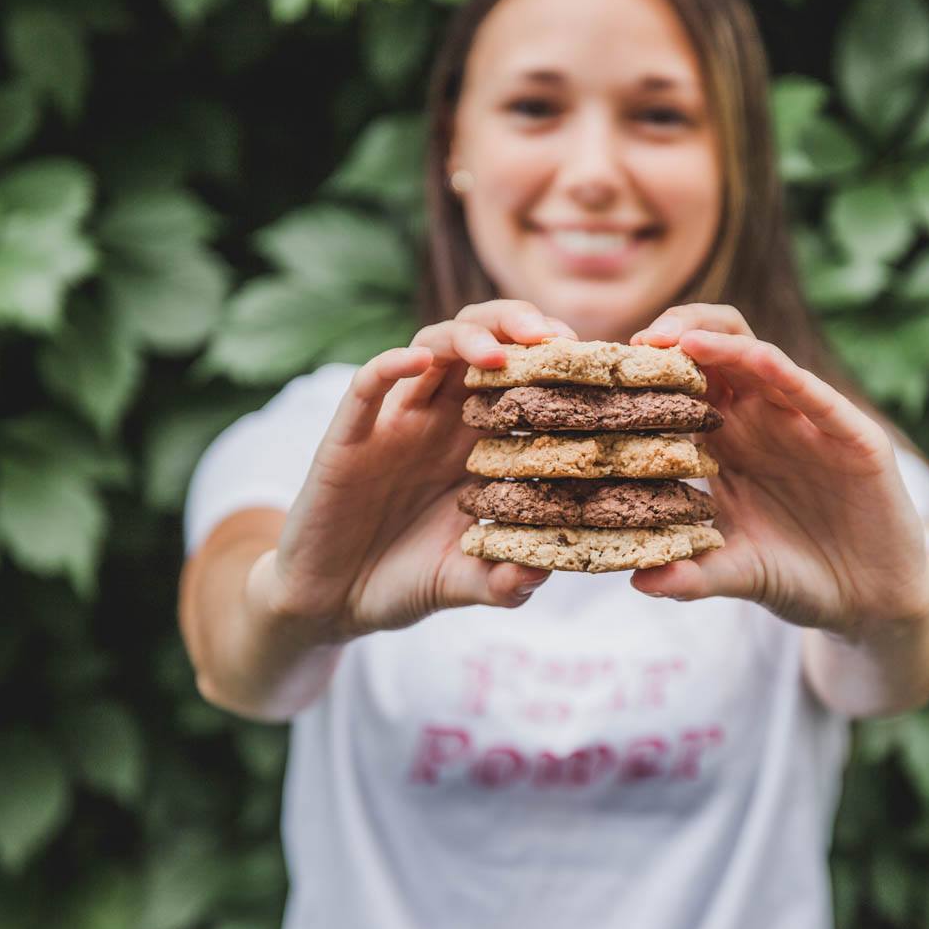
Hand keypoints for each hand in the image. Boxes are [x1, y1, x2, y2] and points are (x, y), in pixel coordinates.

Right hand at [269, 300, 576, 637]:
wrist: (335, 601)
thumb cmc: (408, 580)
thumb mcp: (466, 582)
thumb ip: (504, 581)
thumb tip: (540, 574)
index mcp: (481, 444)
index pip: (524, 380)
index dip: (556, 363)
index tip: (594, 365)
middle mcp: (443, 420)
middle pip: (483, 343)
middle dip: (518, 326)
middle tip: (554, 339)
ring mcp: (396, 422)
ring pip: (432, 347)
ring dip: (467, 338)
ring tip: (498, 354)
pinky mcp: (350, 437)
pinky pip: (367, 385)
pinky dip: (391, 365)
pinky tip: (418, 363)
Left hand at [627, 304, 928, 632]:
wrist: (868, 601)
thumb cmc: (796, 576)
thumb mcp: (736, 574)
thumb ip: (691, 576)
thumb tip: (638, 581)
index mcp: (726, 444)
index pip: (680, 389)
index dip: (645, 376)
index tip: (603, 375)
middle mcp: (763, 421)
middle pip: (716, 352)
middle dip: (675, 336)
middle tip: (637, 344)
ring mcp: (808, 423)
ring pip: (761, 358)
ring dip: (721, 342)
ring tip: (680, 339)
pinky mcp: (853, 436)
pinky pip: (816, 397)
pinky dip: (785, 373)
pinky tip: (757, 359)